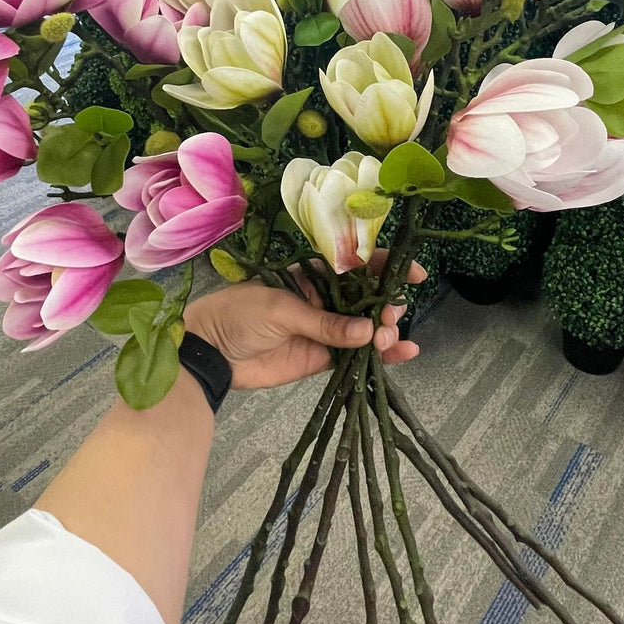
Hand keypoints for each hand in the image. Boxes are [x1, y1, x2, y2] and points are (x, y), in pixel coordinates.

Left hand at [183, 255, 425, 389]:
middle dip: (387, 305)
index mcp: (314, 274)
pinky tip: (405, 353)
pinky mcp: (322, 358)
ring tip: (389, 340)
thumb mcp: (281, 310)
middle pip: (369, 299)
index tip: (413, 272)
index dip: (386, 266)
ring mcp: (326, 329)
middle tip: (388, 318)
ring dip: (386, 332)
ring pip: (367, 328)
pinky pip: (356, 356)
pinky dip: (381, 356)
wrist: (210, 353)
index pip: (357, 265)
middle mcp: (325, 299)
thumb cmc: (239, 313)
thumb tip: (367, 332)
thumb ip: (325, 323)